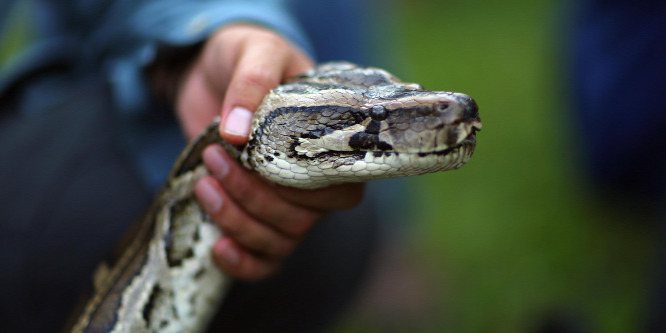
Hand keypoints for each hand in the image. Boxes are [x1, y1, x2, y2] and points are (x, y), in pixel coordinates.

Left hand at [175, 24, 365, 279]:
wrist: (212, 73)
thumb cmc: (247, 56)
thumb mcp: (253, 51)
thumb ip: (252, 81)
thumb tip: (239, 131)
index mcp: (331, 143)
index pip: (340, 188)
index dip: (304, 188)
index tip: (259, 161)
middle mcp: (316, 183)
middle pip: (303, 220)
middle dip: (254, 197)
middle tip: (215, 157)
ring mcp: (287, 206)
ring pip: (280, 240)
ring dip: (238, 220)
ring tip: (203, 183)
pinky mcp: (255, 219)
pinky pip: (264, 261)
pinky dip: (242, 263)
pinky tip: (218, 247)